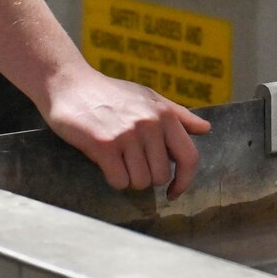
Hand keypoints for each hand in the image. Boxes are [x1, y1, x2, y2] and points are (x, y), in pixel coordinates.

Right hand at [40, 65, 211, 196]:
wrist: (70, 85)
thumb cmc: (111, 93)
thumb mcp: (149, 97)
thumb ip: (179, 115)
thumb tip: (206, 128)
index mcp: (165, 114)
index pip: (190, 157)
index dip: (185, 181)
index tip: (173, 192)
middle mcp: (150, 125)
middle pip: (160, 176)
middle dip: (146, 177)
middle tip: (130, 163)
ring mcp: (128, 135)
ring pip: (140, 182)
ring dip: (128, 178)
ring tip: (117, 159)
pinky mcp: (104, 145)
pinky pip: (119, 181)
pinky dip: (113, 178)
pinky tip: (104, 162)